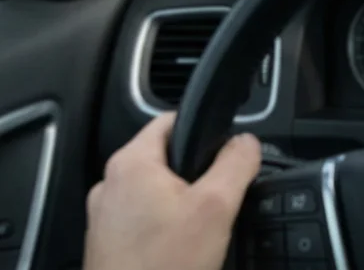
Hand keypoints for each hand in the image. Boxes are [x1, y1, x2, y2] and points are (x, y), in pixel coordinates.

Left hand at [83, 112, 260, 269]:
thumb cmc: (165, 266)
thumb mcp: (217, 207)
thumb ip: (236, 163)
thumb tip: (247, 140)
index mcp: (130, 163)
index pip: (171, 119)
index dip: (205, 129)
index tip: (225, 152)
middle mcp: (110, 184)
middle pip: (166, 156)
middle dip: (196, 173)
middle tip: (218, 198)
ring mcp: (105, 216)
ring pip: (156, 190)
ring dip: (181, 201)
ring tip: (200, 228)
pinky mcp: (108, 243)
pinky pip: (144, 218)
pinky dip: (165, 225)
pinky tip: (181, 248)